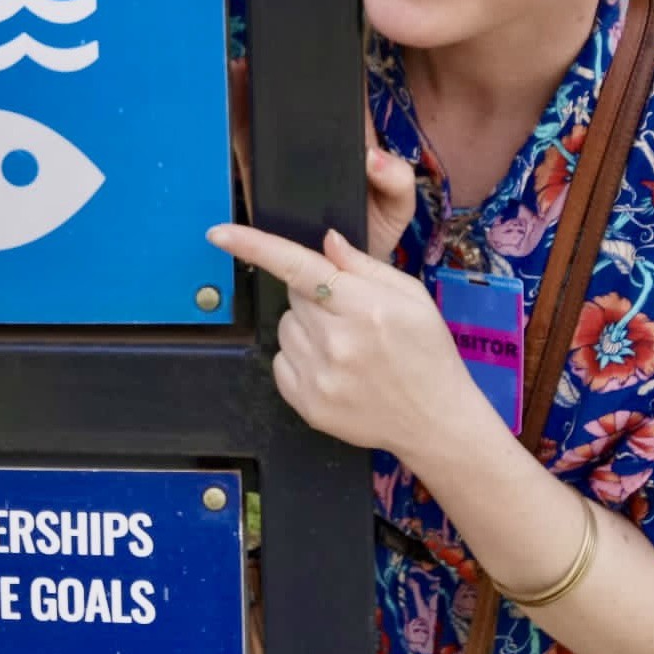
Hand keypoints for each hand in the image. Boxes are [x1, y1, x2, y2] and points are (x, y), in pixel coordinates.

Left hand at [206, 223, 471, 458]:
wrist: (435, 420)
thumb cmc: (427, 351)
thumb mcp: (411, 296)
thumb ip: (365, 266)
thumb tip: (326, 241)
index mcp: (365, 307)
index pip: (299, 267)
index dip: (255, 246)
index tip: (218, 233)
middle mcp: (337, 341)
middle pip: (293, 295)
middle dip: (315, 295)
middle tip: (349, 313)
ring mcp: (319, 376)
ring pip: (284, 327)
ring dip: (305, 327)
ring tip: (344, 344)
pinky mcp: (308, 405)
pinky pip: (281, 361)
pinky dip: (299, 357)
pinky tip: (333, 366)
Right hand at [228, 59, 416, 260]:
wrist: (337, 282)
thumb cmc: (371, 236)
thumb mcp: (396, 208)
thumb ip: (397, 182)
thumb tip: (374, 156)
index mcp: (352, 147)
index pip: (343, 104)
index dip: (332, 76)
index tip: (320, 55)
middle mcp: (317, 150)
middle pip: (299, 107)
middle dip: (284, 79)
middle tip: (272, 57)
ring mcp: (287, 164)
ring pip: (268, 122)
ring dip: (255, 94)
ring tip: (245, 67)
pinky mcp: (261, 180)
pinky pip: (246, 149)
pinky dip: (236, 124)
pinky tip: (232, 100)